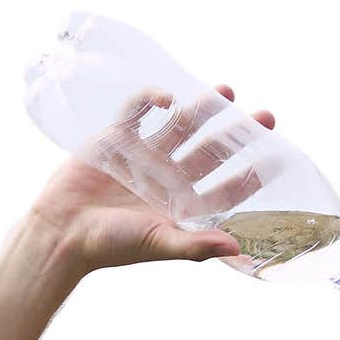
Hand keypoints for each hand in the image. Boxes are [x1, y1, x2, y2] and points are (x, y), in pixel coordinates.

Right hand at [30, 84, 276, 272]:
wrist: (61, 232)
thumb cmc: (110, 246)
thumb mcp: (158, 243)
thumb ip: (196, 245)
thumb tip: (238, 247)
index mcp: (183, 205)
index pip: (227, 188)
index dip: (253, 174)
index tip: (278, 158)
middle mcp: (169, 178)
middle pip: (212, 151)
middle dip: (237, 134)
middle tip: (266, 117)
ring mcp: (145, 156)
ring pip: (181, 126)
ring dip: (204, 109)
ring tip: (227, 92)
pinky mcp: (117, 138)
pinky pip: (139, 111)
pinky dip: (152, 100)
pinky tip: (167, 98)